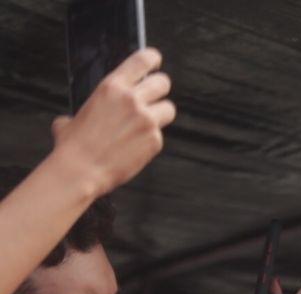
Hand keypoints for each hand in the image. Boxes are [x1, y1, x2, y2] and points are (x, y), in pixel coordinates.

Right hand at [49, 48, 174, 199]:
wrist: (80, 169)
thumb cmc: (74, 144)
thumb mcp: (76, 113)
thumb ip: (92, 107)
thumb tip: (83, 116)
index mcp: (112, 87)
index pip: (142, 60)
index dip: (152, 59)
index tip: (155, 62)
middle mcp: (132, 100)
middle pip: (163, 83)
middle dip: (159, 89)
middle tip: (153, 97)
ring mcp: (147, 120)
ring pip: (168, 109)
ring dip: (160, 114)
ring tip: (144, 125)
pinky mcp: (155, 141)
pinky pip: (160, 135)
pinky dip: (150, 140)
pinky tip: (134, 147)